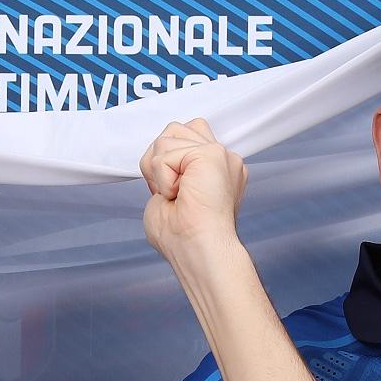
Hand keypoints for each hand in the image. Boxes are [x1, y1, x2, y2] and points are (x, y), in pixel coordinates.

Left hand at [140, 119, 248, 263]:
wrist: (197, 250)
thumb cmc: (182, 236)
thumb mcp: (166, 196)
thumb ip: (167, 171)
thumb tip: (157, 160)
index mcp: (215, 170)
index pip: (185, 137)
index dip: (166, 162)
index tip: (173, 194)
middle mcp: (223, 159)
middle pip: (175, 130)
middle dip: (160, 159)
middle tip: (172, 193)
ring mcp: (220, 154)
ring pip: (168, 136)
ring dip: (160, 169)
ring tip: (177, 194)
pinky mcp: (211, 154)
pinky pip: (166, 153)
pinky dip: (163, 178)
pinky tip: (179, 194)